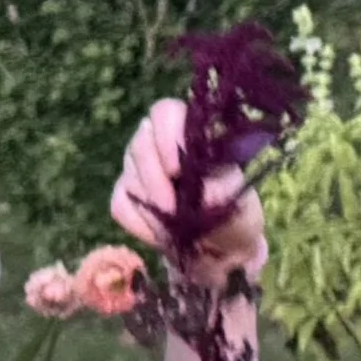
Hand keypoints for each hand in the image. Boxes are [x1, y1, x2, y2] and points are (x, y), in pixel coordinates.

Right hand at [112, 98, 266, 285]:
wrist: (219, 248)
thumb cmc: (233, 216)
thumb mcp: (240, 206)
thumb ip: (225, 193)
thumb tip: (206, 194)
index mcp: (190, 133)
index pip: (165, 112)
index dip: (166, 136)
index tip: (177, 170)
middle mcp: (159, 142)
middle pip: (141, 143)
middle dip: (155, 180)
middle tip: (173, 209)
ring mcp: (139, 167)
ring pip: (129, 175)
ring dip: (151, 205)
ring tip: (175, 226)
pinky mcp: (126, 194)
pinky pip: (119, 204)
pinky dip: (140, 224)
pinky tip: (161, 235)